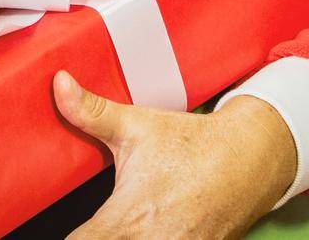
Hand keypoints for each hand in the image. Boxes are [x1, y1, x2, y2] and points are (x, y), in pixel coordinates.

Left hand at [53, 70, 296, 238]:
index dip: (74, 237)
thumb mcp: (137, 124)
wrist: (249, 158)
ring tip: (127, 223)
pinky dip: (153, 239)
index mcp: (128, 216)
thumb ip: (91, 112)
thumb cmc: (191, 143)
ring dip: (126, 237)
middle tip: (99, 222)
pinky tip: (152, 226)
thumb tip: (59, 85)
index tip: (75, 226)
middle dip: (100, 237)